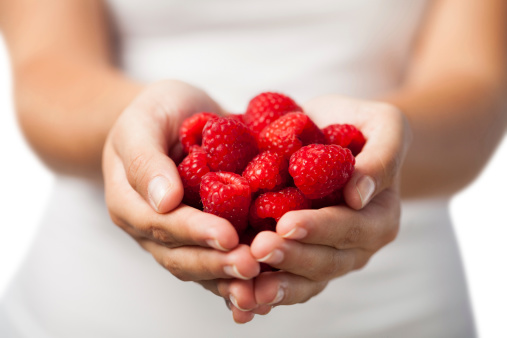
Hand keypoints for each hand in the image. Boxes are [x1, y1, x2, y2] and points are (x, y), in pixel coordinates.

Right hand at [102, 80, 260, 311]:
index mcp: (129, 203)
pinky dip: (236, 277)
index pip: (161, 225)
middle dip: (217, 263)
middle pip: (181, 256)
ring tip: (261, 279)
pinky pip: (218, 259)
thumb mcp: (143, 123)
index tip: (228, 235)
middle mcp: (151, 228)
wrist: (173, 116)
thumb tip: (164, 201)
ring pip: (201, 267)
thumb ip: (146, 160)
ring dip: (229, 277)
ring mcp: (177, 236)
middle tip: (252, 266)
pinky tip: (263, 285)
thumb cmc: (156, 113)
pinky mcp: (203, 234)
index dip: (195, 232)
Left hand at [247, 95, 410, 309]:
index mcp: (379, 216)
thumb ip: (381, 157)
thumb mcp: (385, 126)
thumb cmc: (361, 126)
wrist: (335, 136)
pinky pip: (286, 280)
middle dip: (291, 258)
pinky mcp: (302, 257)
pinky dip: (263, 291)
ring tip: (245, 290)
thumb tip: (358, 195)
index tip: (286, 223)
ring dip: (275, 286)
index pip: (351, 227)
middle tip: (258, 250)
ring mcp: (329, 256)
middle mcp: (356, 245)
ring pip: (305, 281)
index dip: (320, 228)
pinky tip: (237, 299)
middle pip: (326, 262)